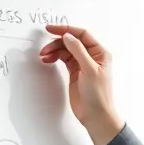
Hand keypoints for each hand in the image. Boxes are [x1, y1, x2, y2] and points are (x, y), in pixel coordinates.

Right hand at [38, 24, 123, 144]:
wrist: (95, 115)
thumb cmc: (98, 94)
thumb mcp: (89, 69)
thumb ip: (78, 51)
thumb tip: (68, 36)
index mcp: (100, 52)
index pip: (82, 35)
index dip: (66, 30)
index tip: (51, 29)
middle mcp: (92, 56)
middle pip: (72, 42)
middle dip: (57, 42)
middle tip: (45, 48)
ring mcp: (83, 64)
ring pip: (66, 51)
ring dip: (54, 50)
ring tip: (44, 55)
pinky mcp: (75, 73)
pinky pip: (63, 60)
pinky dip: (55, 58)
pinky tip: (47, 59)